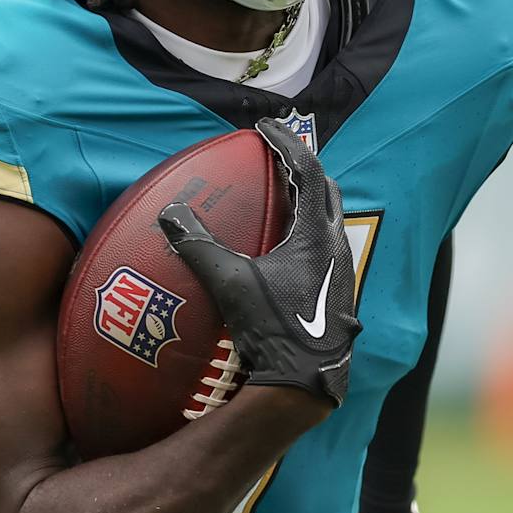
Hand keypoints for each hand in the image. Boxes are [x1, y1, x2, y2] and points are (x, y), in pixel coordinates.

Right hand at [158, 118, 360, 406]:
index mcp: (318, 236)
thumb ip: (199, 246)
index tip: (266, 127)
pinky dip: (306, 230)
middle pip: (326, 190)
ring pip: (329, 219)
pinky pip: (325, 245)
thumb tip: (169, 212)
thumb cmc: (272, 331)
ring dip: (307, 200)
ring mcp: (343, 272)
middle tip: (277, 155)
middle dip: (303, 167)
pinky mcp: (337, 292)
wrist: (304, 385)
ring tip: (281, 193)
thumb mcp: (230, 284)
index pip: (307, 172)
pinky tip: (284, 247)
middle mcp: (338, 248)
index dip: (286, 144)